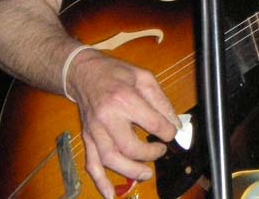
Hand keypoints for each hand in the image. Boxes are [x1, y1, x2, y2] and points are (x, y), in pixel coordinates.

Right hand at [67, 50, 180, 197]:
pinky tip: (110, 194)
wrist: (83, 72)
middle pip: (130, 147)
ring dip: (130, 171)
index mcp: (125, 99)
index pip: (152, 123)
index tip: (171, 133)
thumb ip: (161, 101)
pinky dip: (101, 181)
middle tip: (160, 151)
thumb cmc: (115, 73)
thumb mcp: (143, 77)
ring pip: (111, 159)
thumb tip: (175, 124)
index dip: (167, 132)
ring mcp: (95, 130)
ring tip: (146, 173)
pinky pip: (92, 163)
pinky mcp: (87, 138)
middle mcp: (108, 117)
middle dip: (150, 154)